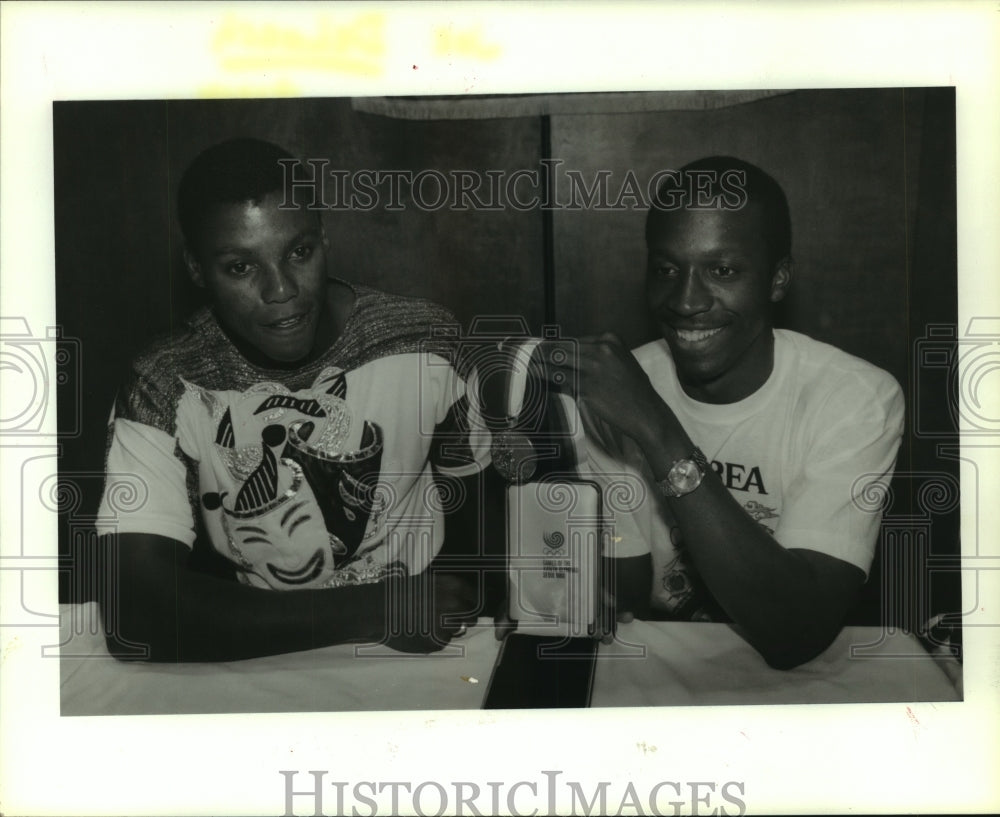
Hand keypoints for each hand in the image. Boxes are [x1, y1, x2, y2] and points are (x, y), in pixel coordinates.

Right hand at [381, 570, 478, 652]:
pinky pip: (443, 642)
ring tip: (428, 624)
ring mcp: (447, 624)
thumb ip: (446, 590)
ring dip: (447, 629)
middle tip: (448, 619)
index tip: (466, 607)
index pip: (474, 597)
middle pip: (471, 616)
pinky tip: (420, 632)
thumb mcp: (426, 582)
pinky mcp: (437, 642)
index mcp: (452, 586)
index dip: (470, 603)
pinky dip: (435, 639)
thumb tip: (462, 600)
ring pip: (457, 630)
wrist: (378, 610)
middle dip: (462, 618)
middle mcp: (454, 604)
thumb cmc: (398, 593)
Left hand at [536, 333, 672, 447]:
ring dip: (540, 361)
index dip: (556, 345)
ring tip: (528, 362)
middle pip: (564, 347)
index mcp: (610, 340)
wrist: (646, 412)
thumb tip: (573, 357)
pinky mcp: (586, 386)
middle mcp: (601, 350)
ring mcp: (593, 368)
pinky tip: (536, 375)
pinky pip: (560, 378)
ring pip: (558, 360)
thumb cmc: (635, 390)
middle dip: (544, 350)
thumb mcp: (621, 362)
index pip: (574, 340)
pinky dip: (545, 376)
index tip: (543, 347)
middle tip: (529, 353)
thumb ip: (599, 356)